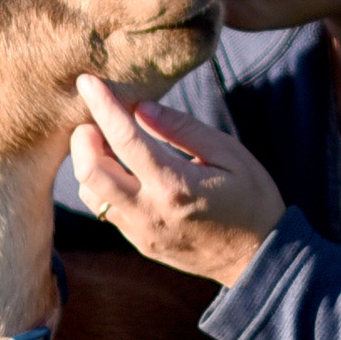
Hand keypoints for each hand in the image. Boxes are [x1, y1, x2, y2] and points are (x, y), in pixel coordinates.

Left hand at [69, 76, 283, 290]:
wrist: (258, 258)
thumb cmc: (251, 199)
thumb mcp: (228, 154)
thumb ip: (182, 129)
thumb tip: (140, 107)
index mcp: (175, 185)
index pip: (124, 138)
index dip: (102, 105)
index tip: (87, 81)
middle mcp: (150, 211)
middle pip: (89, 171)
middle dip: (83, 138)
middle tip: (95, 119)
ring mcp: (141, 231)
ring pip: (90, 193)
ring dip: (89, 162)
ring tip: (107, 143)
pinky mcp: (139, 242)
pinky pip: (105, 209)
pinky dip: (101, 183)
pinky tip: (120, 169)